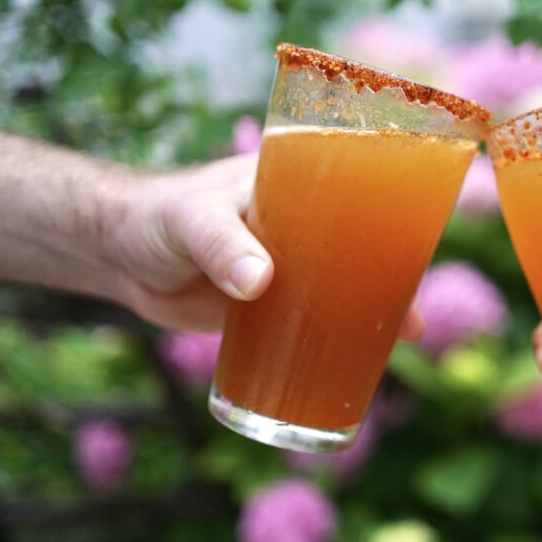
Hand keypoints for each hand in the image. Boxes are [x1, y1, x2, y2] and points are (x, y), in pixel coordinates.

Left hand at [108, 154, 423, 338]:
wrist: (118, 256)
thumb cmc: (158, 217)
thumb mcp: (192, 223)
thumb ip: (222, 246)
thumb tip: (262, 283)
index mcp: (297, 180)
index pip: (363, 184)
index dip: (400, 209)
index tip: (423, 239)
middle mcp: (306, 219)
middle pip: (367, 244)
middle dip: (398, 276)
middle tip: (414, 316)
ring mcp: (294, 262)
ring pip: (349, 283)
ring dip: (377, 310)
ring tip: (404, 340)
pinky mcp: (276, 300)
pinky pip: (318, 316)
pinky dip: (340, 336)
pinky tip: (358, 362)